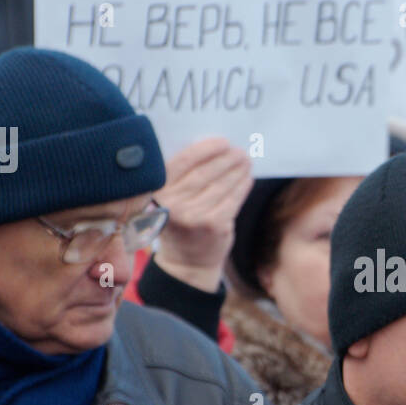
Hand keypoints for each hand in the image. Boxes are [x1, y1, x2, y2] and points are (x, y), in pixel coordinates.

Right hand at [155, 138, 253, 293]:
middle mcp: (173, 204)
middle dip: (226, 158)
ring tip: (246, 161)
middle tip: (239, 150)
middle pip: (205, 172)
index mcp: (158, 191)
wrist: (186, 262)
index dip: (205, 149)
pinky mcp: (214, 226)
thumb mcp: (170, 199)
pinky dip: (242, 186)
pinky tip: (247, 178)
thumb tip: (213, 148)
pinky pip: (233, 199)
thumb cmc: (180, 222)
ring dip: (237, 170)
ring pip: (222, 184)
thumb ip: (182, 177)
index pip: (183, 162)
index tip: (222, 141)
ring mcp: (194, 216)